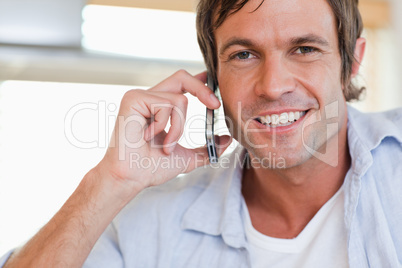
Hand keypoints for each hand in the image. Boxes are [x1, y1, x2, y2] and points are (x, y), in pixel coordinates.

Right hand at [96, 70, 231, 199]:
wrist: (130, 178)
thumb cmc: (150, 168)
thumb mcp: (186, 157)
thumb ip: (206, 148)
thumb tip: (227, 140)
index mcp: (159, 108)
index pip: (182, 85)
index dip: (200, 83)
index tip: (215, 94)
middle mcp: (149, 99)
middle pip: (182, 77)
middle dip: (202, 88)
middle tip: (215, 104)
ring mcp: (140, 97)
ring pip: (179, 99)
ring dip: (179, 128)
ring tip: (166, 145)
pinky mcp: (133, 99)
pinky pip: (166, 104)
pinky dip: (167, 126)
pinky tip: (150, 137)